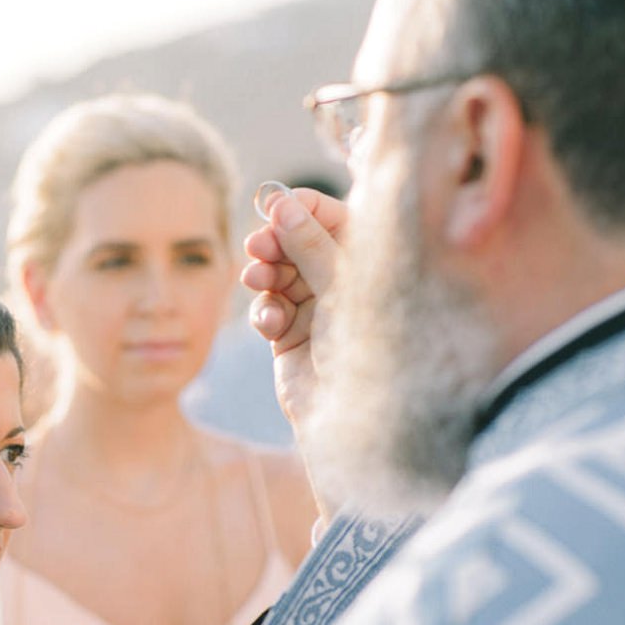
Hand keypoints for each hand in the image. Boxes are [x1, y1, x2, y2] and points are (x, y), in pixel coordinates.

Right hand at [239, 187, 347, 428]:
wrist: (360, 420)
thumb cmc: (368, 349)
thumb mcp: (341, 287)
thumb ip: (308, 244)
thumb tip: (281, 204)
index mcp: (368, 260)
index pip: (332, 215)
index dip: (301, 207)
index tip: (274, 204)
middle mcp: (341, 281)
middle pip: (296, 242)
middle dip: (273, 241)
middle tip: (257, 245)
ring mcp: (313, 308)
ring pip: (276, 274)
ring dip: (263, 273)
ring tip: (256, 279)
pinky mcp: (288, 337)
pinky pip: (267, 310)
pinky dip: (264, 312)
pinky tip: (270, 322)